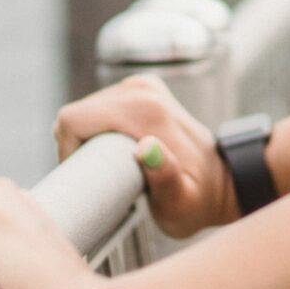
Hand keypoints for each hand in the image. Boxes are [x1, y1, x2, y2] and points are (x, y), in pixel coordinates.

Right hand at [54, 74, 236, 237]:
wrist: (221, 183)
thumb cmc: (197, 200)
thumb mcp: (182, 203)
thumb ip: (167, 179)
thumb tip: (146, 148)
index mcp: (146, 110)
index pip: (73, 120)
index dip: (67, 152)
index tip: (89, 179)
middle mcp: (142, 89)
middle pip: (76, 115)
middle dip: (76, 148)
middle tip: (101, 179)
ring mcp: (141, 85)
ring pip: (84, 111)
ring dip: (87, 141)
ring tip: (110, 168)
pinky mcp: (140, 88)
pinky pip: (97, 108)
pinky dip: (97, 131)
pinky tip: (114, 153)